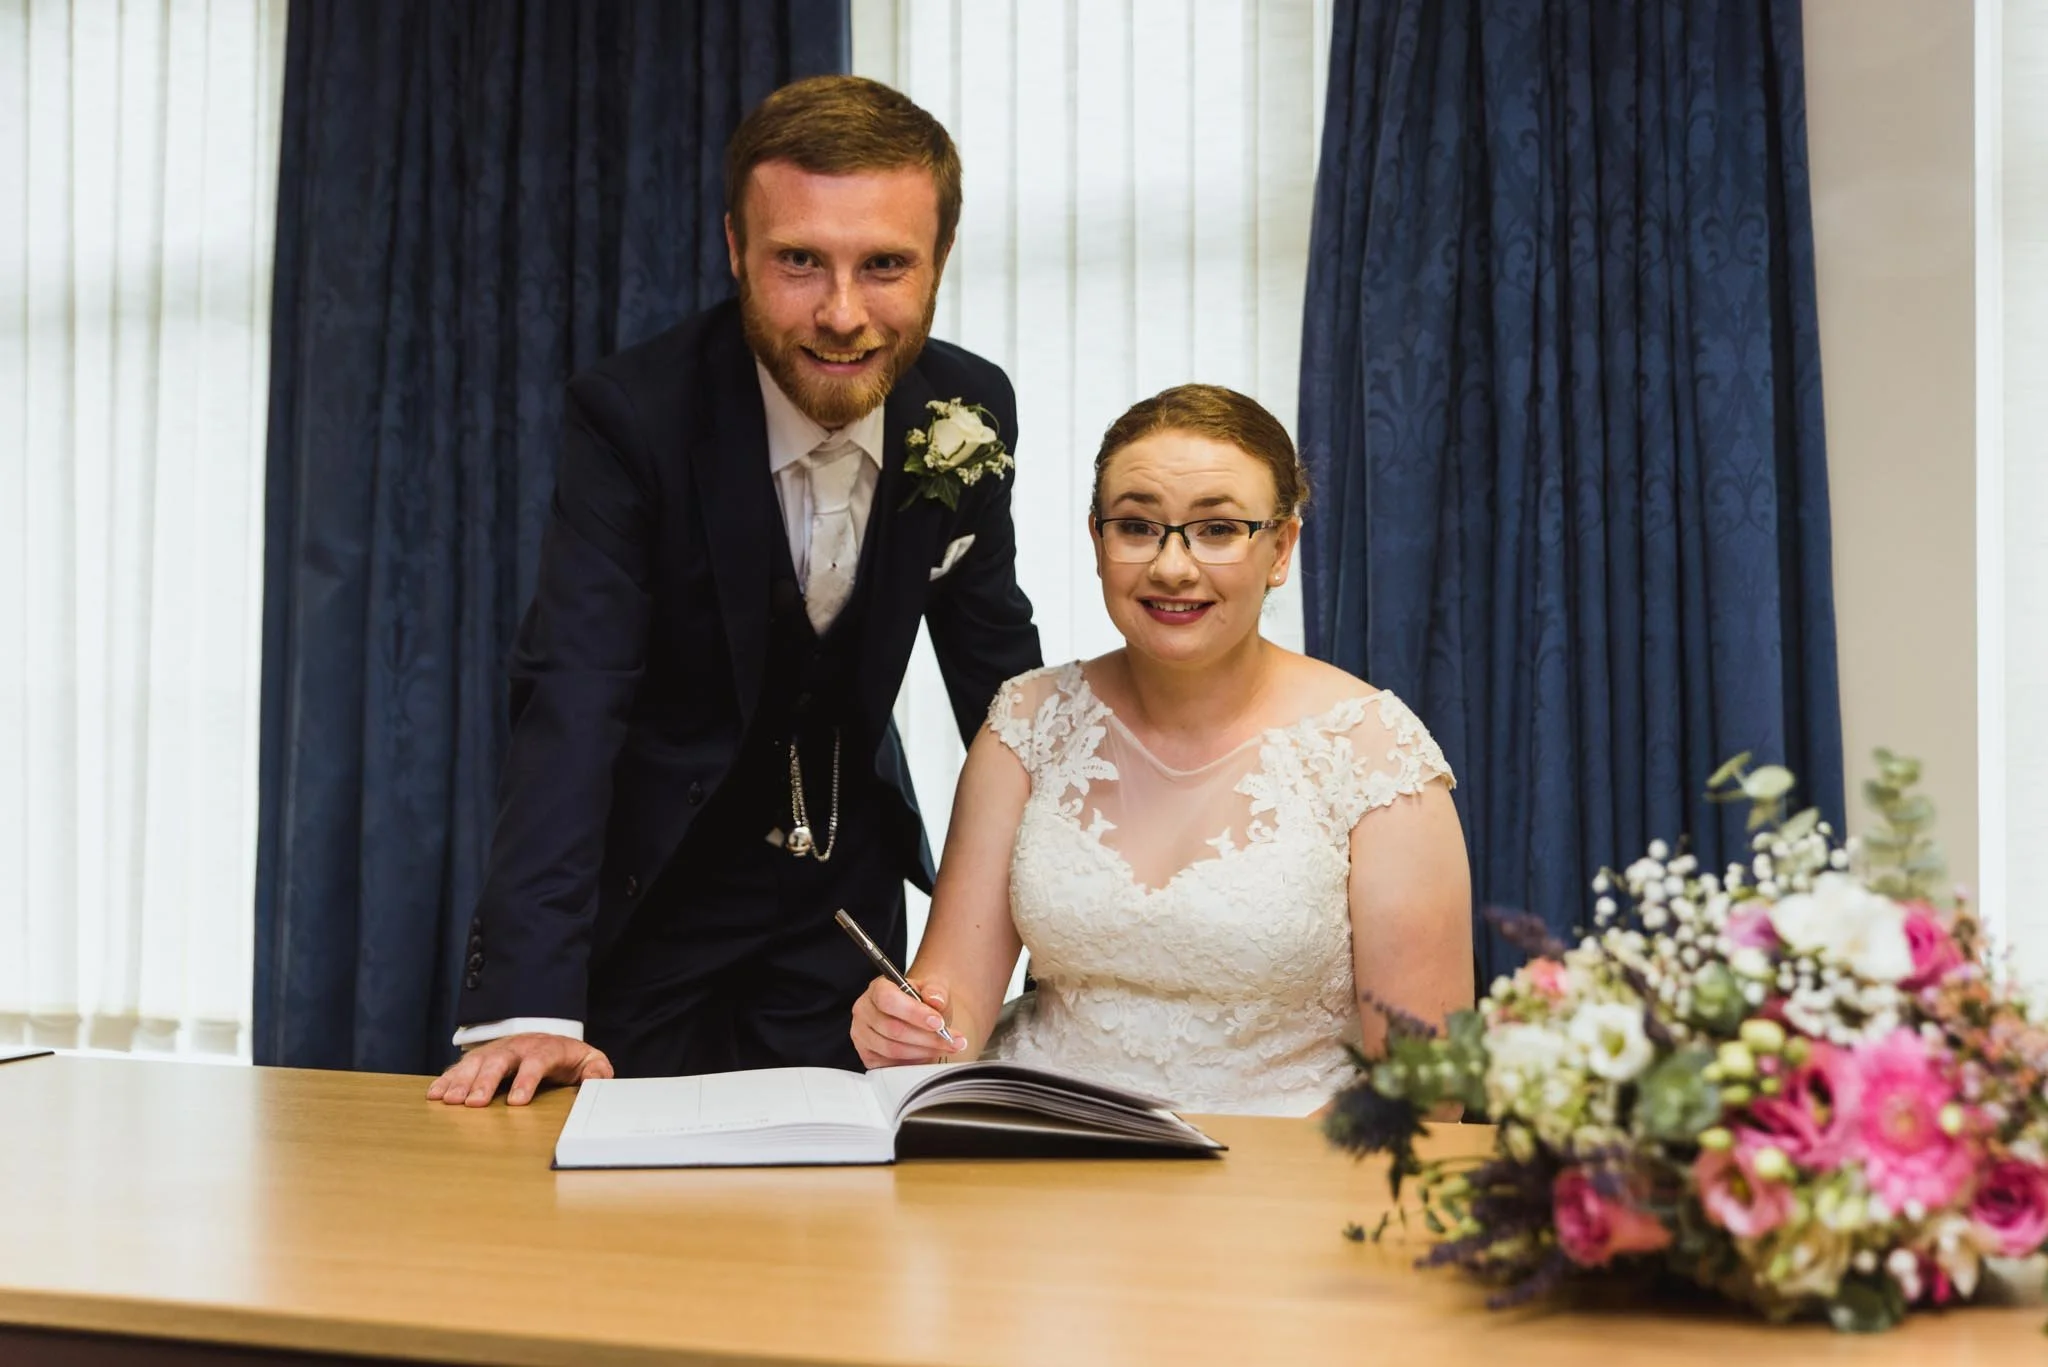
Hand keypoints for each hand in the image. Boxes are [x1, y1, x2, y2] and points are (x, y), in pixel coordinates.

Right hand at [426, 1032, 613, 1106]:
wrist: (552, 1042)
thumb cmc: (570, 1059)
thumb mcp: (591, 1063)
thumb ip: (597, 1072)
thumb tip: (597, 1081)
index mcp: (547, 1048)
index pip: (537, 1061)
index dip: (526, 1080)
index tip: (517, 1102)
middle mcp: (518, 1046)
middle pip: (500, 1060)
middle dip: (486, 1081)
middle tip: (474, 1103)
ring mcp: (497, 1051)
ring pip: (477, 1062)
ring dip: (461, 1081)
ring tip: (448, 1100)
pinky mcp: (482, 1058)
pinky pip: (462, 1067)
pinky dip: (447, 1080)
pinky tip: (435, 1094)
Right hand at [851, 975, 967, 1067]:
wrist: (920, 1017)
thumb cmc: (923, 1002)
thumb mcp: (934, 989)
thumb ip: (937, 990)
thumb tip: (935, 999)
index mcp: (877, 989)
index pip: (888, 999)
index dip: (914, 1013)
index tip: (938, 1022)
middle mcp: (865, 1011)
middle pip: (893, 1028)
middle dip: (927, 1037)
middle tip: (951, 1039)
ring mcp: (862, 1035)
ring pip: (893, 1049)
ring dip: (924, 1051)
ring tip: (945, 1047)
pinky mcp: (867, 1056)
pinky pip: (890, 1065)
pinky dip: (913, 1062)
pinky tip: (928, 1055)